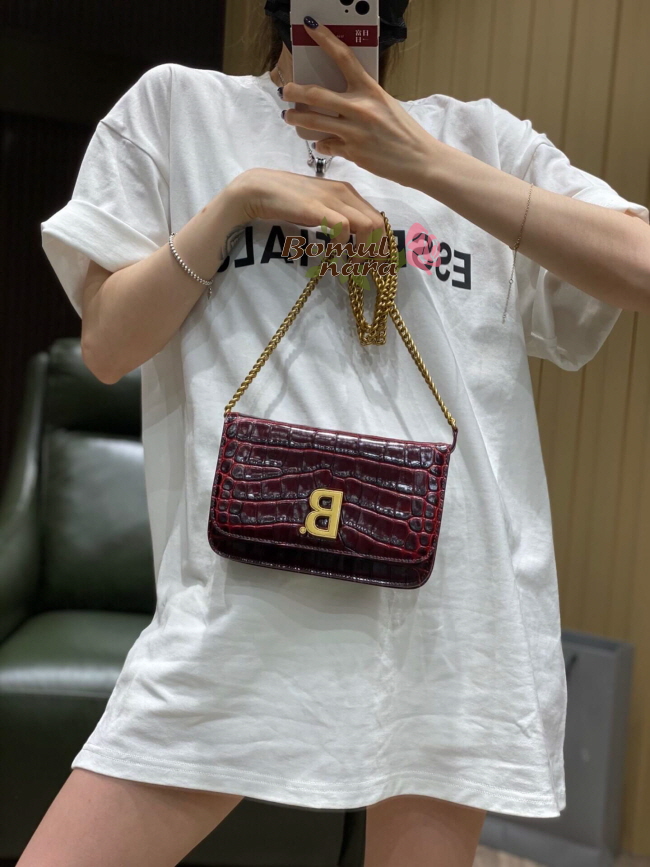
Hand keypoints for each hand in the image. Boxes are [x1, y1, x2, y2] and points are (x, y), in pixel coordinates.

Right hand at [228, 168, 390, 262]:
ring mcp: (333, 198)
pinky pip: (344, 228)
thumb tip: (353, 241)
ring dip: (362, 250)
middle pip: (377, 223)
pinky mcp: (319, 208)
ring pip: (366, 225)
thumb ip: (337, 217)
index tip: (376, 262)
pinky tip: (333, 255)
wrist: (261, 189)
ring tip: (351, 265)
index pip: (377, 217)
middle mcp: (345, 192)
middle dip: (376, 249)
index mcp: (348, 192)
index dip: (380, 241)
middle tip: (366, 268)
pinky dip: (343, 245)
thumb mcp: (320, 206)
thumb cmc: (289, 201)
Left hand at [279, 17, 435, 187]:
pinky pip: (325, 145)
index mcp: (371, 90)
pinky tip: (321, 143)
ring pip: (313, 121)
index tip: (310, 27)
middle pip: (316, 94)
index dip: (325, 39)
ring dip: (296, 118)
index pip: (344, 58)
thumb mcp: (386, 106)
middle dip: (295, 91)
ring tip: (289, 116)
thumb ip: (363, 99)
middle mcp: (360, 108)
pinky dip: (321, 144)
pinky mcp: (352, 152)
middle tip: (286, 90)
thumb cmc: (405, 133)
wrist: (420, 160)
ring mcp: (354, 131)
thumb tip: (341, 97)